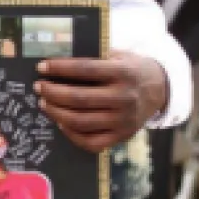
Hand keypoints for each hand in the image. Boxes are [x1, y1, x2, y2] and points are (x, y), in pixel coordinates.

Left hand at [34, 50, 167, 152]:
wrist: (160, 90)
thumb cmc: (131, 69)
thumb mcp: (118, 56)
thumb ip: (95, 59)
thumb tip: (57, 63)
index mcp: (123, 73)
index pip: (85, 69)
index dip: (60, 68)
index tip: (41, 67)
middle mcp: (124, 98)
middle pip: (79, 99)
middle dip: (53, 92)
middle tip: (38, 87)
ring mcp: (123, 121)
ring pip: (81, 122)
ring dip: (56, 113)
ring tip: (44, 103)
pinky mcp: (122, 136)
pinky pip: (91, 142)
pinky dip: (71, 134)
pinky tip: (61, 123)